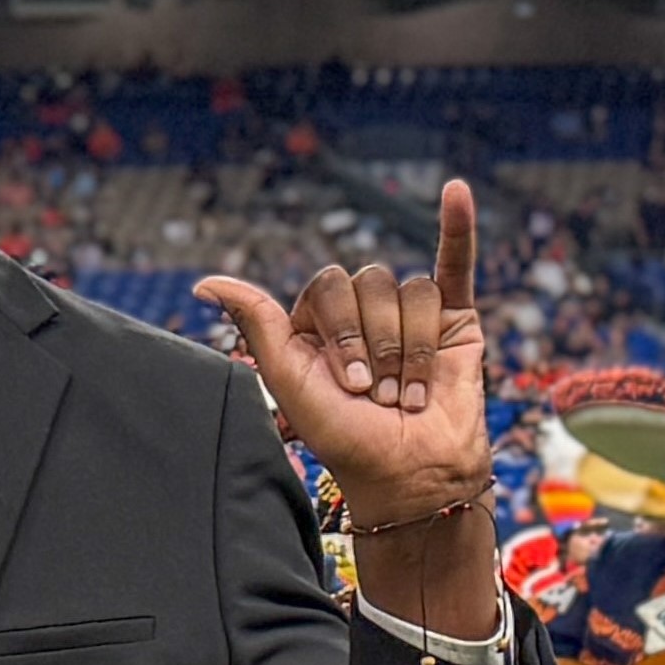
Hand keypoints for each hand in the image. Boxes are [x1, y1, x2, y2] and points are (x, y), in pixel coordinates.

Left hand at [192, 182, 493, 534]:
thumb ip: (256, 326)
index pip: (328, 286)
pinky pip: (456, 262)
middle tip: (377, 392)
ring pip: (413, 292)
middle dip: (375, 343)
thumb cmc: (347, 438)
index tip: (348, 384)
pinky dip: (459, 227)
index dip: (340, 332)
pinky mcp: (456, 319)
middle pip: (370, 282)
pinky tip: (456, 191)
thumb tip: (205, 284)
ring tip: (407, 393)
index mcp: (317, 325)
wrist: (412, 473)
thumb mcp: (290, 382)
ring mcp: (410, 315)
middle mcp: (362, 315)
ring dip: (412, 349)